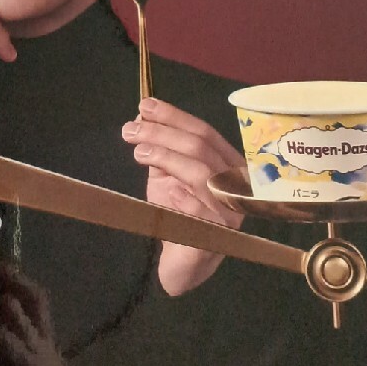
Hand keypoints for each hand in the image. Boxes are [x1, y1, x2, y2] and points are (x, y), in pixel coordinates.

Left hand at [121, 97, 245, 296]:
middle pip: (201, 148)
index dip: (174, 117)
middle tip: (130, 130)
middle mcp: (236, 185)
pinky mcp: (219, 235)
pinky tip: (167, 192)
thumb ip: (160, 148)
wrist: (181, 259)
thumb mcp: (167, 176)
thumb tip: (142, 114)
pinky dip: (182, 197)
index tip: (144, 106)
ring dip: (167, 157)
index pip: (204, 133)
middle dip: (163, 133)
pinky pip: (200, 210)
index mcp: (228, 164)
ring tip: (138, 152)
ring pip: (201, 173)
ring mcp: (231, 210)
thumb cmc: (177, 213)